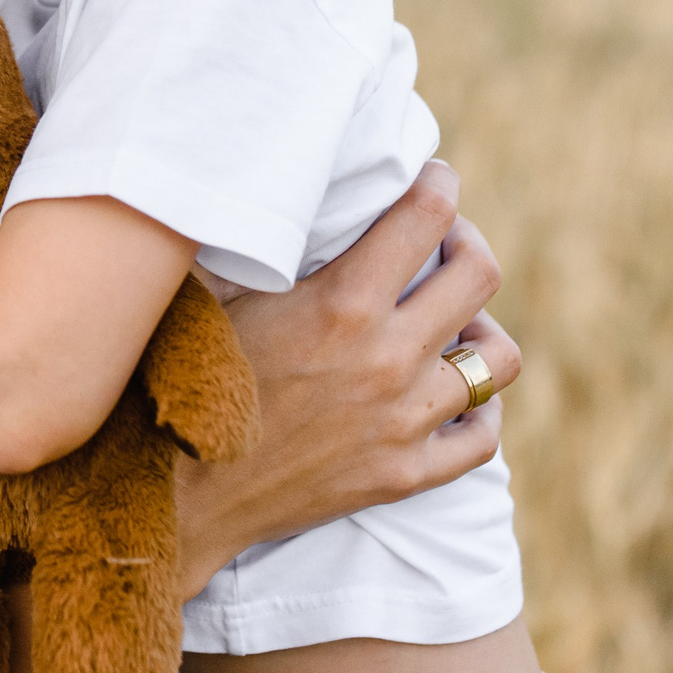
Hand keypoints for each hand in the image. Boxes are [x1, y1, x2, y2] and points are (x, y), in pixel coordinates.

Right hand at [171, 160, 521, 595]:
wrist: (175, 495)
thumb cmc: (180, 380)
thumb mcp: (211, 293)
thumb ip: (250, 240)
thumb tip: (257, 184)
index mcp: (341, 303)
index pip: (427, 216)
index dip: (438, 183)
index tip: (431, 177)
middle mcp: (386, 358)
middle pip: (479, 275)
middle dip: (464, 243)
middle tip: (441, 243)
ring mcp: (403, 421)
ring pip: (497, 359)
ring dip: (479, 327)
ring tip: (452, 322)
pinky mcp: (402, 474)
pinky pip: (481, 438)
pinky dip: (478, 411)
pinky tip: (452, 395)